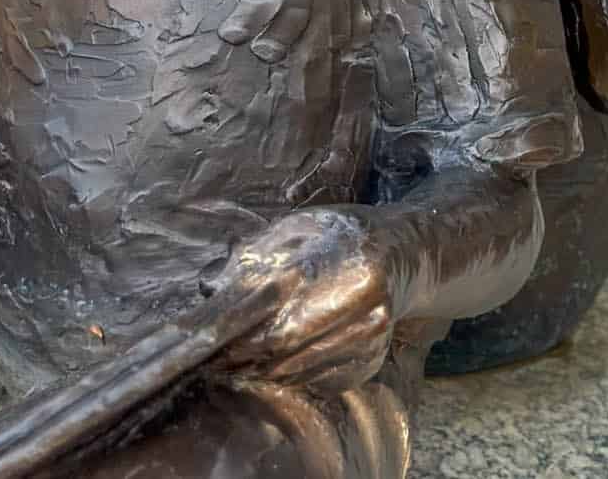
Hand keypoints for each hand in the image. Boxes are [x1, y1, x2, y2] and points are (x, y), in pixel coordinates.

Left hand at [206, 207, 394, 397]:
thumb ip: (256, 252)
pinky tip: (272, 366)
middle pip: (284, 343)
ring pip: (299, 368)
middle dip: (242, 354)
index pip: (273, 305)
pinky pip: (318, 380)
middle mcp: (360, 300)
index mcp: (341, 260)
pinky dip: (288, 377)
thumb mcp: (299, 227)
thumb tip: (210, 284)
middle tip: (213, 357)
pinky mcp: (370, 362)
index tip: (206, 336)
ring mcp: (368, 337)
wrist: (400, 255)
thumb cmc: (341, 236)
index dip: (235, 326)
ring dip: (260, 370)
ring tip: (234, 364)